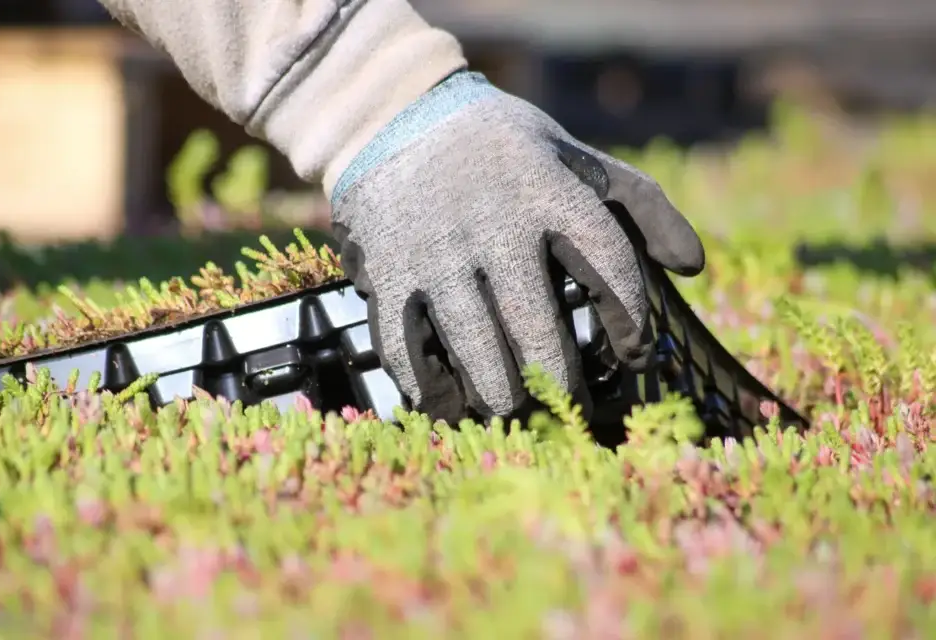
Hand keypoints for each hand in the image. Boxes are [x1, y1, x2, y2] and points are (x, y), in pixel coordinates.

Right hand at [330, 71, 704, 423]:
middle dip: (560, 381)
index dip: (631, 319)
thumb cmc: (504, 150)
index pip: (608, 265)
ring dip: (500, 394)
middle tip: (572, 406)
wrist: (396, 117)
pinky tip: (448, 406)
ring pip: (473, 346)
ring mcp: (433, 252)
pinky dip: (428, 387)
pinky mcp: (386, 273)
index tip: (636, 354)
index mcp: (547, 190)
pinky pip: (405, 346)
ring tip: (516, 412)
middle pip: (535, 324)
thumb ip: (642, 205)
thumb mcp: (576, 159)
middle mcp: (491, 223)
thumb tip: (692, 266)